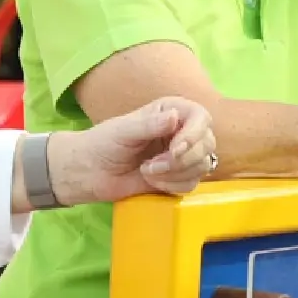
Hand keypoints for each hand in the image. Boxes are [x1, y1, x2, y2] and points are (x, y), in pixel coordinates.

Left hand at [50, 97, 216, 205]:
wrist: (90, 173)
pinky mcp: (179, 176)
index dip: (194, 134)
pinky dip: (173, 186)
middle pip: (207, 143)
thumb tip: (174, 117)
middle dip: (182, 160)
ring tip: (147, 171)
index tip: (175, 150)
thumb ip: (149, 124)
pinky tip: (153, 182)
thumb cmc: (103, 143)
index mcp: (170, 111)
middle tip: (151, 166)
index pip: (201, 117)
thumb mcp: (123, 130)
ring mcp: (182, 155)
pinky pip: (192, 184)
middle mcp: (181, 130)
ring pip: (202, 166)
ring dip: (174, 174)